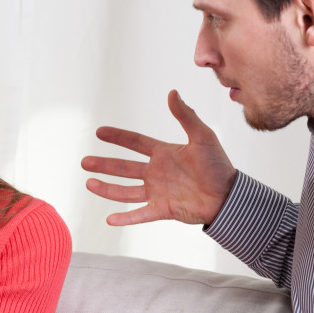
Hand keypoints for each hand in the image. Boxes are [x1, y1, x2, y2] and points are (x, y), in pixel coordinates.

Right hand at [82, 90, 235, 225]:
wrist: (229, 195)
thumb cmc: (219, 165)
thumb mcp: (203, 136)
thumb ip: (186, 116)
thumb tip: (172, 93)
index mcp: (164, 153)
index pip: (135, 143)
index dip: (118, 137)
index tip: (99, 132)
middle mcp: (157, 172)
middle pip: (124, 168)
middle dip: (104, 165)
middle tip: (84, 162)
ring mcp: (158, 191)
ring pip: (126, 191)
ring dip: (107, 188)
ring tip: (88, 183)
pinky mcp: (162, 209)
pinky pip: (140, 213)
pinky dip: (126, 217)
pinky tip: (109, 219)